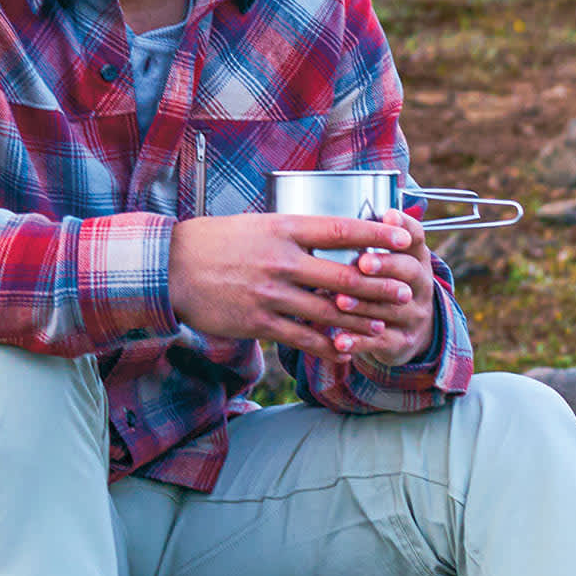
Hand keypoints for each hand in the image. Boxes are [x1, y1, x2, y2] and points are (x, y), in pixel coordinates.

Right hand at [170, 212, 430, 359]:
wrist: (169, 268)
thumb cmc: (218, 241)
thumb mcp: (259, 224)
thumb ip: (297, 232)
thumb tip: (336, 234)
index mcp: (284, 228)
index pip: (342, 229)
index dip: (378, 233)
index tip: (406, 236)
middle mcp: (282, 260)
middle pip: (345, 275)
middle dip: (381, 286)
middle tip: (406, 290)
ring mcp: (271, 293)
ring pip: (329, 312)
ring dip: (361, 321)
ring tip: (383, 325)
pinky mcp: (259, 322)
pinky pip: (303, 339)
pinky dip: (329, 347)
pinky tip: (346, 351)